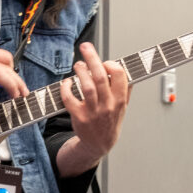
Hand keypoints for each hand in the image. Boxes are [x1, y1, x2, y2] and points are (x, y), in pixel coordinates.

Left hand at [58, 42, 129, 164]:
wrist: (99, 144)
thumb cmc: (110, 122)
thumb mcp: (123, 107)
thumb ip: (125, 89)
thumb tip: (126, 69)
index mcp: (119, 100)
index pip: (119, 75)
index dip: (111, 64)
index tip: (104, 62)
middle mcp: (107, 105)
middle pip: (101, 76)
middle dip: (92, 58)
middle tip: (85, 47)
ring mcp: (93, 111)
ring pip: (86, 86)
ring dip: (81, 71)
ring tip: (78, 65)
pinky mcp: (79, 117)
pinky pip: (70, 99)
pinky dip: (66, 88)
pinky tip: (67, 82)